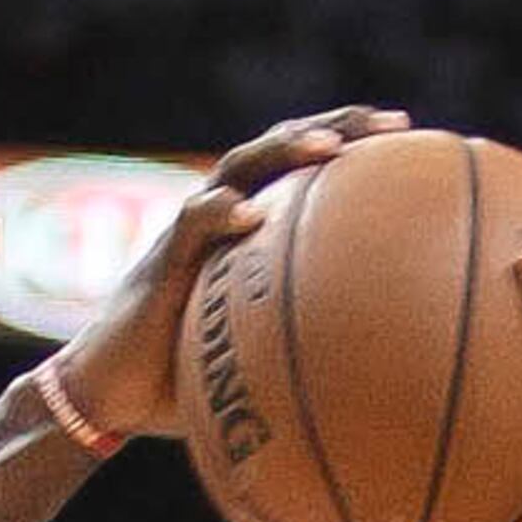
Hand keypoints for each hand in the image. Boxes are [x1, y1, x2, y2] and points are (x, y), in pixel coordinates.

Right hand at [45, 107, 407, 446]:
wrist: (108, 395)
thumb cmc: (184, 384)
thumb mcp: (256, 365)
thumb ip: (305, 356)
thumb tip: (378, 394)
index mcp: (250, 229)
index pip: (306, 169)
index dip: (356, 146)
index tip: (413, 140)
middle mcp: (223, 215)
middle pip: (283, 146)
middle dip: (338, 125)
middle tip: (394, 126)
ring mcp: (190, 233)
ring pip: (240, 167)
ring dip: (285, 151)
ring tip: (329, 147)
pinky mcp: (160, 262)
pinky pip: (191, 227)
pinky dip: (220, 215)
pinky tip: (250, 215)